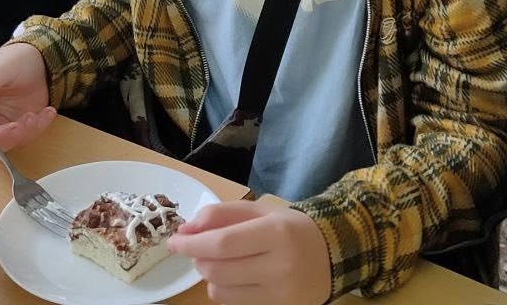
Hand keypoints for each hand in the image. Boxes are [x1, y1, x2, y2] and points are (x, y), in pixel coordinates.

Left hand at [168, 202, 332, 304]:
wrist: (333, 254)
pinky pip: (234, 303)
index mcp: (276, 234)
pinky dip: (223, 289)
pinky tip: (232, 276)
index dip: (191, 244)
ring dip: (208, 275)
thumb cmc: (290, 228)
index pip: (222, 244)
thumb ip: (221, 214)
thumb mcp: (260, 211)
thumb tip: (186, 229)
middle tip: (196, 248)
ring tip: (216, 261)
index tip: (173, 241)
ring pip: (221, 292)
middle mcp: (279, 267)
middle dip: (196, 258)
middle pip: (217, 270)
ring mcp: (280, 294)